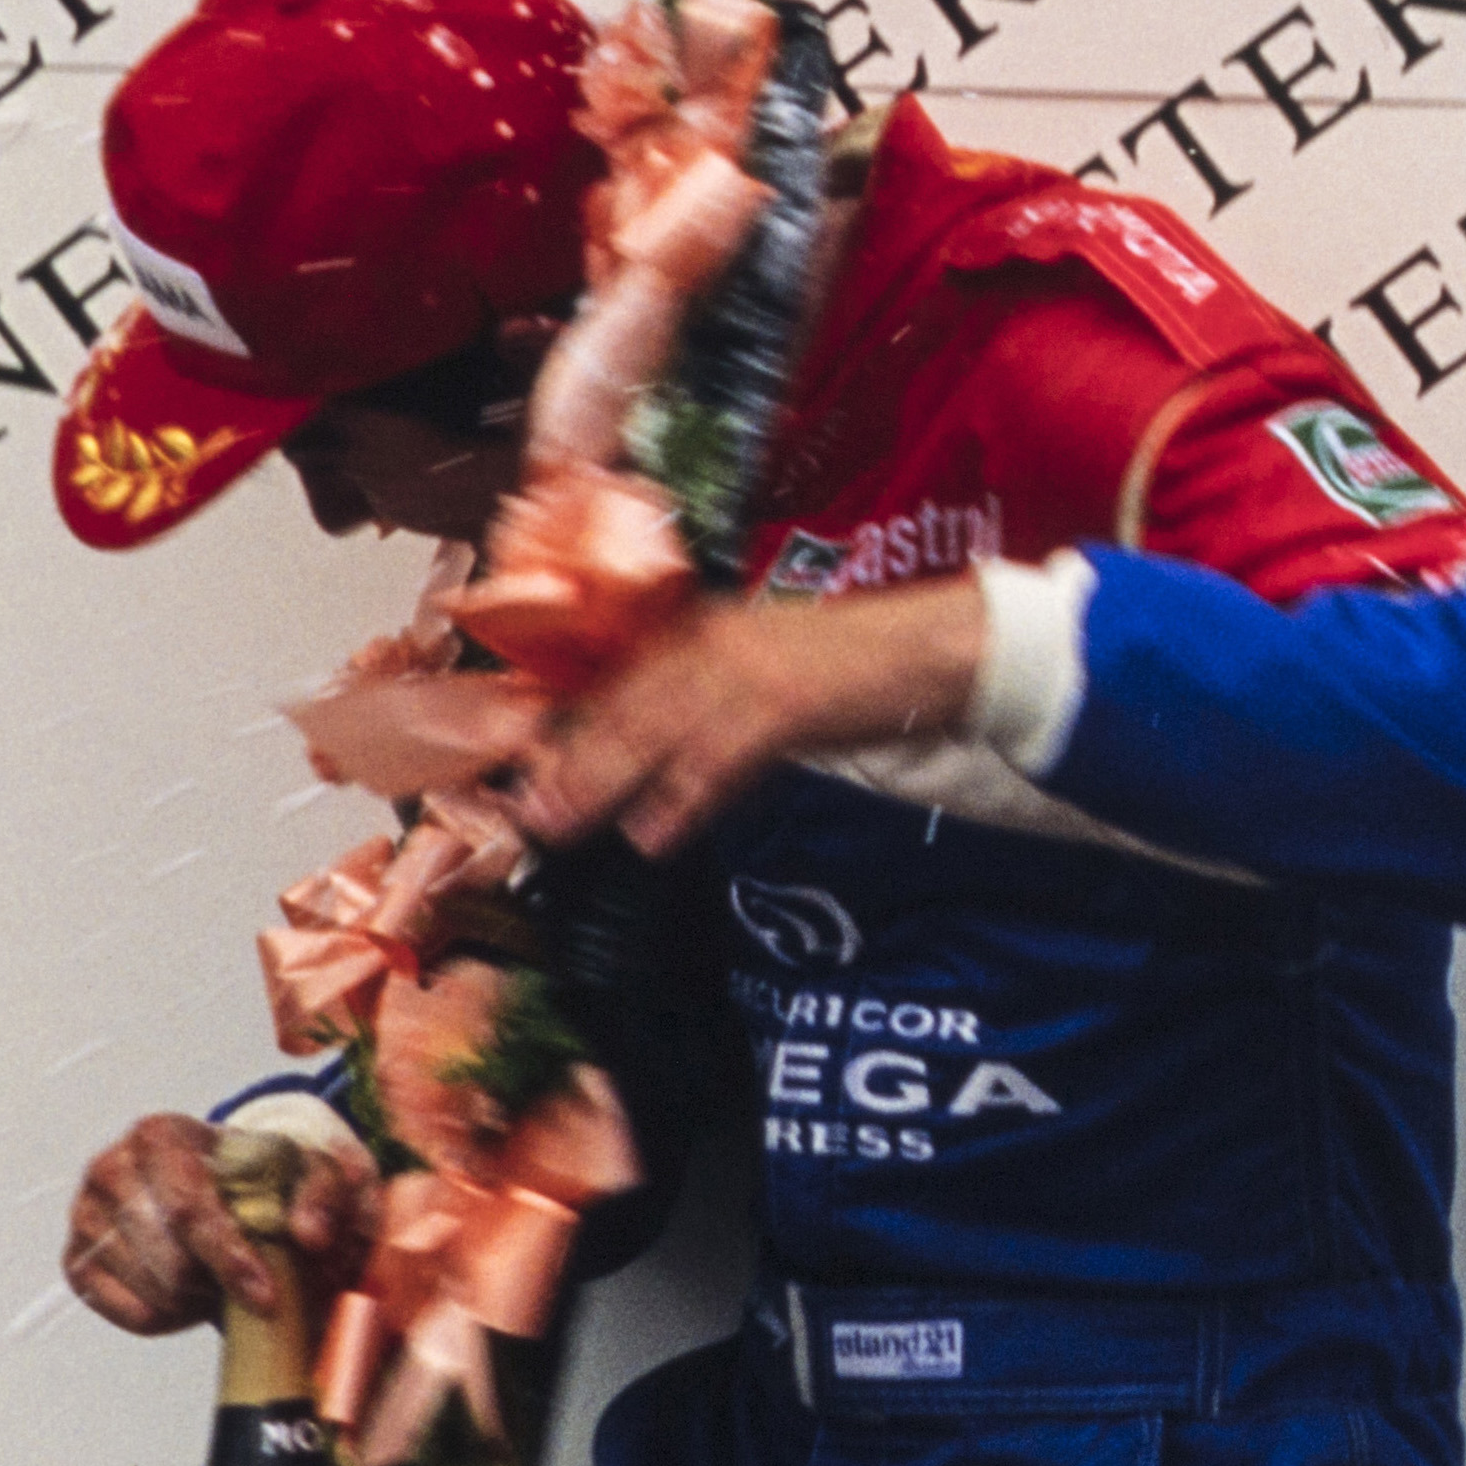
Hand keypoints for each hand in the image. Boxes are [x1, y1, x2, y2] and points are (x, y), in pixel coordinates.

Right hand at [63, 1113, 363, 1336]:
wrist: (225, 1184)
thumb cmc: (267, 1174)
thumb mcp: (311, 1168)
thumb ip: (325, 1191)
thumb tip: (311, 1233)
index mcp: (158, 1134)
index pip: (188, 1209)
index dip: (229, 1258)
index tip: (267, 1296)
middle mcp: (108, 1169)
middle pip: (167, 1259)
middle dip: (218, 1282)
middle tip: (252, 1283)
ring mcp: (83, 1217)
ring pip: (150, 1292)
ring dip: (199, 1299)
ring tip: (224, 1277)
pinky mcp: (75, 1262)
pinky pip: (129, 1315)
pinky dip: (172, 1317)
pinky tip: (193, 1292)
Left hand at [514, 577, 992, 854]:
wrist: (942, 649)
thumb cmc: (863, 670)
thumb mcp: (772, 676)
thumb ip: (713, 708)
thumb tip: (654, 767)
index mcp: (709, 630)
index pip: (621, 680)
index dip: (571, 727)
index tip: (527, 767)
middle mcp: (717, 641)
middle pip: (625, 705)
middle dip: (571, 760)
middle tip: (523, 810)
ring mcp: (752, 668)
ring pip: (656, 730)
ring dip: (603, 782)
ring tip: (559, 825)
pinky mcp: (788, 702)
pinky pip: (719, 759)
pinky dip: (683, 799)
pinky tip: (653, 836)